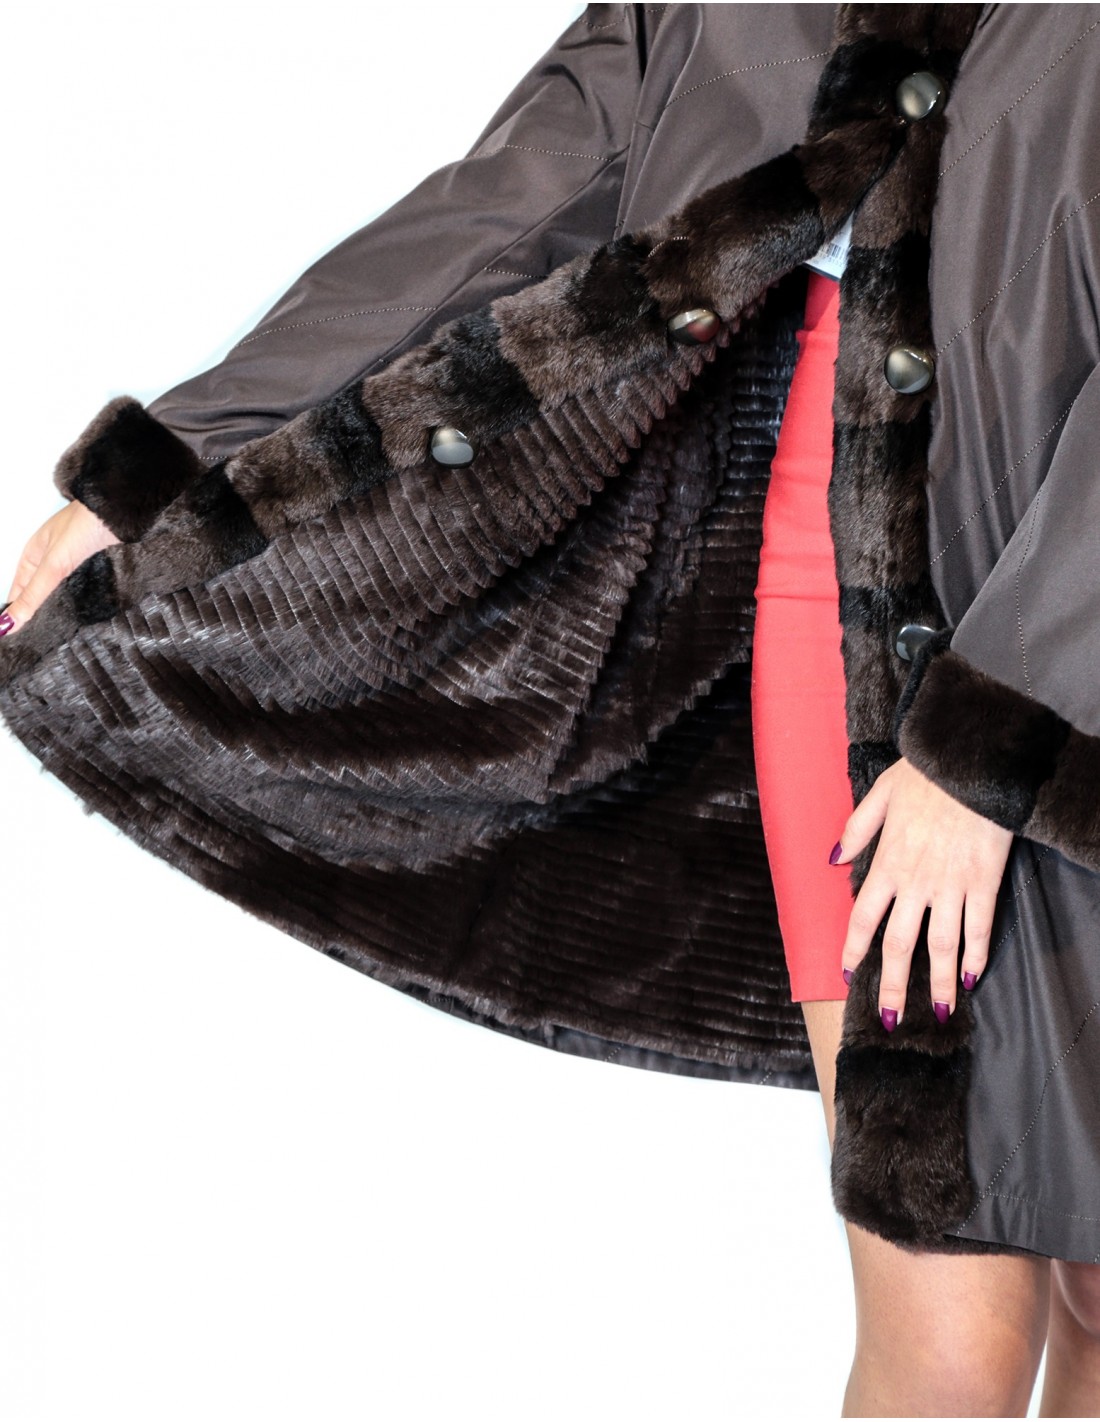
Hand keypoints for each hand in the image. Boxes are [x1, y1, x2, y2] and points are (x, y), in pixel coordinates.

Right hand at [1, 500, 120, 634]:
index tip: (13, 637)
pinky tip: (83, 618)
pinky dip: (80, 603)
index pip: (18, 592)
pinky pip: (83, 591)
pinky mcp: (96, 569)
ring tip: (57, 637)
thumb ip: (34, 594)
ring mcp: (74, 565)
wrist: (119, 513)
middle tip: (37, 644)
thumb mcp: (53, 564)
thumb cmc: (82, 526)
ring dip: (60, 611)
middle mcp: (51, 561)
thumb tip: (8, 623)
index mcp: (33, 556)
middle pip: (39, 594)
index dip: (15, 613)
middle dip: (38, 616)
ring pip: (61, 594)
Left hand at [832, 755, 1012, 1030]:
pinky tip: (974, 977)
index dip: (854, 948)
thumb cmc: (925, 774)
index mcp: (887, 862)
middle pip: (900, 945)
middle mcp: (916, 882)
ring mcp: (952, 886)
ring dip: (940, 983)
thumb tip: (832, 859)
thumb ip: (856, 830)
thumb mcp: (879, 794)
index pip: (864, 917)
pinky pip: (980, 927)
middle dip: (894, 986)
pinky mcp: (984, 882)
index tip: (847, 973)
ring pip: (942, 946)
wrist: (972, 762)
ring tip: (939, 1013)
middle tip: (890, 1019)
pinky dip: (977, 955)